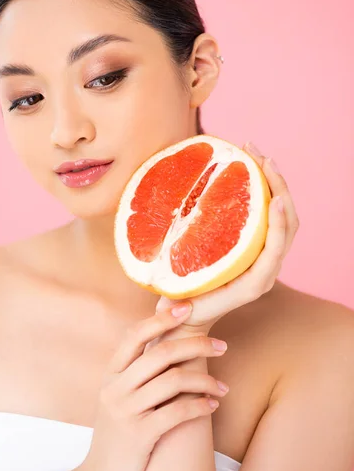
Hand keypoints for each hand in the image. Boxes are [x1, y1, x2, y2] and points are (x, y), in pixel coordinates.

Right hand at [84, 305, 227, 470]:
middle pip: (162, 353)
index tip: (188, 307)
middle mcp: (115, 387)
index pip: (136, 335)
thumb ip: (136, 371)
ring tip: (222, 387)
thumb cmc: (118, 432)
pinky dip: (200, 405)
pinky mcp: (139, 435)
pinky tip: (212, 405)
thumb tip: (165, 338)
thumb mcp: (119, 396)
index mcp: (111, 373)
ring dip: (205, 380)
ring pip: (174, 381)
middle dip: (197, 345)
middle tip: (222, 346)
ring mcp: (125, 411)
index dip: (162, 318)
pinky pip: (177, 412)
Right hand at [155, 141, 299, 332]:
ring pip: (279, 214)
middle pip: (287, 220)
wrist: (185, 316)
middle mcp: (265, 267)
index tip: (271, 194)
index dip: (278, 219)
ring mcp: (260, 255)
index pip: (278, 243)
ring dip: (271, 182)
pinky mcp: (251, 246)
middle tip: (257, 154)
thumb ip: (188, 291)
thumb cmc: (184, 310)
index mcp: (256, 280)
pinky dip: (259, 190)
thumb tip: (186, 288)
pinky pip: (264, 214)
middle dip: (278, 184)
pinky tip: (243, 172)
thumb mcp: (189, 303)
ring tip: (253, 155)